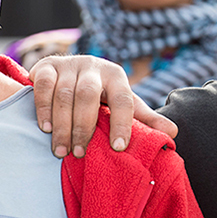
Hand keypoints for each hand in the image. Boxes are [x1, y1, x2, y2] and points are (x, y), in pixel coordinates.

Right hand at [29, 55, 176, 157]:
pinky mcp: (47, 66)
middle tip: (79, 153)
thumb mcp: (125, 104)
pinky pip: (43, 85)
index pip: (123, 100)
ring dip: (62, 124)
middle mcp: (94, 66)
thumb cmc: (103, 95)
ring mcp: (69, 64)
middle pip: (88, 96)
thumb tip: (173, 132)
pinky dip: (43, 108)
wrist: (72, 71)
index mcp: (117, 76)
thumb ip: (144, 119)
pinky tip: (45, 128)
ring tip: (62, 151)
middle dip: (84, 127)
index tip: (118, 148)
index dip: (122, 124)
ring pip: (65, 94)